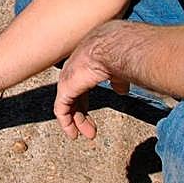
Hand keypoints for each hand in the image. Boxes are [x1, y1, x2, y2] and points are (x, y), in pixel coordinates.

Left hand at [55, 22, 129, 139]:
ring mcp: (67, 79)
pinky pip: (61, 110)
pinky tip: (73, 134)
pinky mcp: (64, 89)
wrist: (112, 47)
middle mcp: (73, 70)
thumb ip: (118, 79)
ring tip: (88, 135)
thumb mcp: (119, 68)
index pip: (82, 84)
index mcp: (85, 64)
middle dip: (82, 114)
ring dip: (77, 121)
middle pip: (75, 96)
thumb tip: (122, 90)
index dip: (86, 100)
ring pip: (67, 105)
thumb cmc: (119, 52)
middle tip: (91, 131)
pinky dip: (66, 123)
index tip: (91, 113)